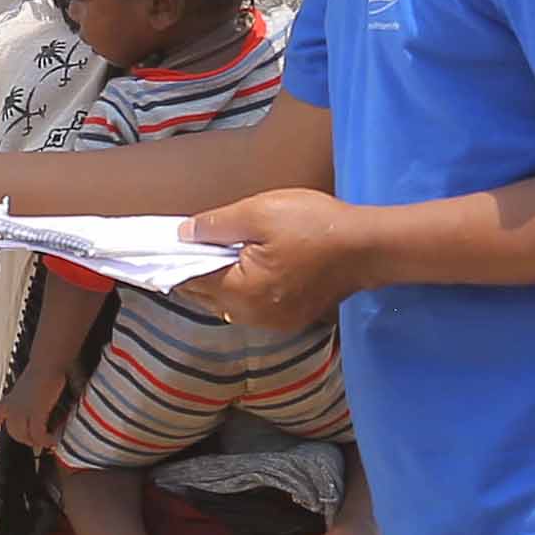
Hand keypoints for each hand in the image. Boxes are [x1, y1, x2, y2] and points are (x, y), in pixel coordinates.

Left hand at [0, 365, 62, 454]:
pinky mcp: (35, 413)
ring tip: (47, 441)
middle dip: (25, 439)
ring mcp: (22, 411)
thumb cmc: (42, 370)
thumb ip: (28, 396)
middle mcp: (13, 406)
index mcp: (10, 398)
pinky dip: (46, 440)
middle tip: (38, 441)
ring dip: (36, 441)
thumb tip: (36, 403)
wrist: (47, 363)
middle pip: (13, 432)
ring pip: (24, 436)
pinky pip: (38, 434)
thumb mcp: (28, 385)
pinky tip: (52, 440)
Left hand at [184, 189, 371, 330]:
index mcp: (239, 291)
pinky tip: (247, 268)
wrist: (367, 247)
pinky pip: (252, 307)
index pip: (190, 280)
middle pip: (206, 296)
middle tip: (191, 246)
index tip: (166, 247)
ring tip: (219, 254)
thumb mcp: (259, 212)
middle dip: (195, 272)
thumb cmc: (314, 225)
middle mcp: (251, 315)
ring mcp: (273, 321)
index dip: (176, 261)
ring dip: (219, 282)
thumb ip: (215, 225)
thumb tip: (182, 234)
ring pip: (228, 304)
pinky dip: (243, 290)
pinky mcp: (291, 318)